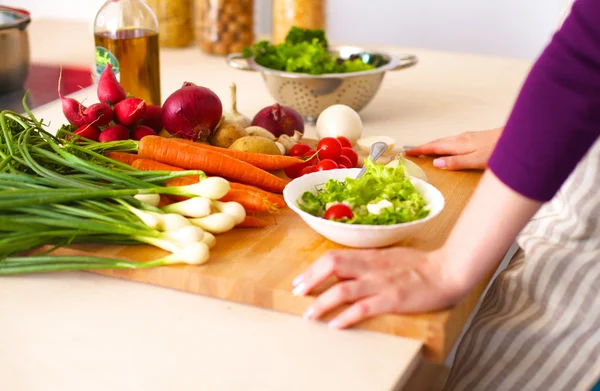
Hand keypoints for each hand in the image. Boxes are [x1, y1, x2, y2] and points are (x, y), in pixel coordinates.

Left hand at [292, 248, 465, 328]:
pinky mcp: (392, 300)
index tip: (300, 280)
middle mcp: (371, 266)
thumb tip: (348, 267)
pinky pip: (363, 308)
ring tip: (309, 314)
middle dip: (309, 279)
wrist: (448, 270)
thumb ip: (369, 262)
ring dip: (321, 302)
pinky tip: (334, 325)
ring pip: (342, 289)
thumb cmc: (421, 265)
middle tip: (297, 293)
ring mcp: (380, 283)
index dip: (312, 268)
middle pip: (331, 266)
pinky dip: (345, 317)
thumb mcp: (390, 256)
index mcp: (370, 255)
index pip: (333, 257)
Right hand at [405, 128, 501, 169]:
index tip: (407, 152)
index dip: (420, 150)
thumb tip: (436, 163)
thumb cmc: (499, 151)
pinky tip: (450, 148)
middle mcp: (462, 138)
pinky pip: (454, 140)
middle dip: (424, 146)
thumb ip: (456, 162)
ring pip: (446, 140)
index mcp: (459, 144)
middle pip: (438, 142)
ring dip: (435, 145)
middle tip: (412, 152)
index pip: (434, 146)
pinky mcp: (477, 137)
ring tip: (427, 151)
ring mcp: (469, 136)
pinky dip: (446, 144)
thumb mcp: (476, 161)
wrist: (519, 138)